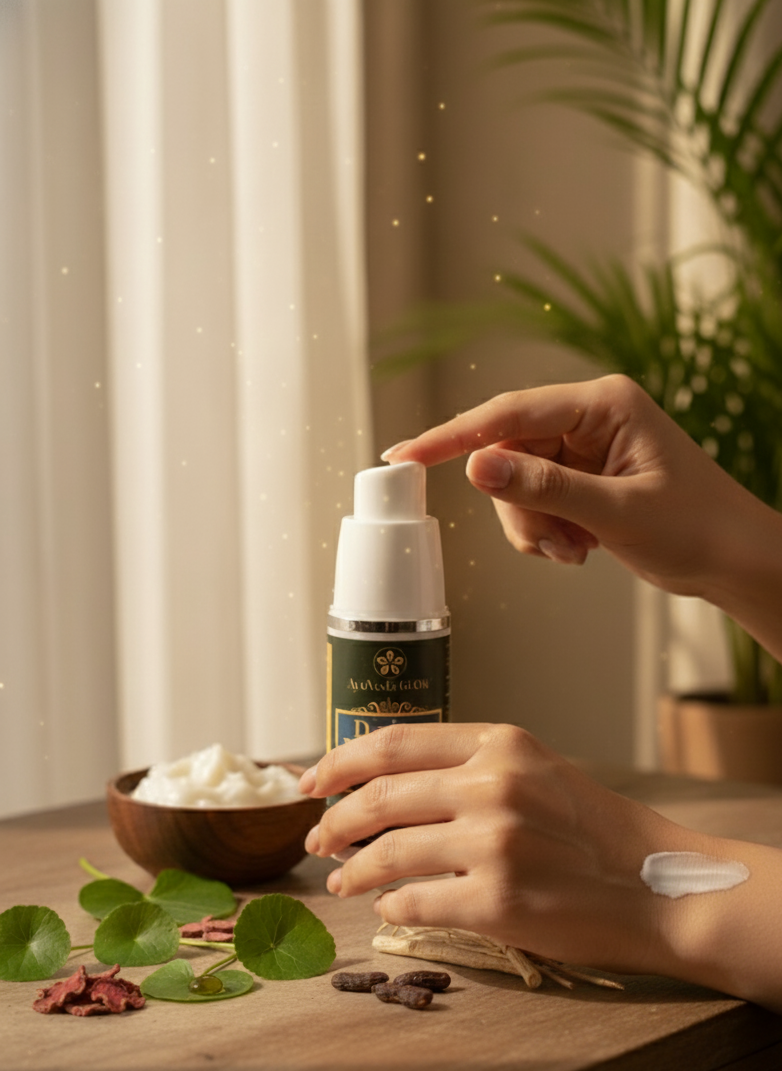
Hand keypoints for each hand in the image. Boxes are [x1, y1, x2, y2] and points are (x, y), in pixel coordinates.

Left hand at [300, 722, 695, 975]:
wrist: (655, 884)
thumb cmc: (591, 827)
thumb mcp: (532, 769)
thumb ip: (464, 767)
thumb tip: (382, 789)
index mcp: (498, 742)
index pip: (393, 742)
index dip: (340, 761)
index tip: (312, 780)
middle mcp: (493, 784)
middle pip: (380, 797)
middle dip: (334, 820)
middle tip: (316, 836)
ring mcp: (495, 843)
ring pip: (388, 854)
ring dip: (353, 870)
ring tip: (341, 879)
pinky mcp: (498, 902)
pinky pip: (416, 903)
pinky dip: (391, 906)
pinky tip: (389, 907)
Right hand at [381, 374, 759, 599]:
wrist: (734, 561)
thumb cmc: (698, 528)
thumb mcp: (615, 511)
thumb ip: (542, 488)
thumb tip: (475, 466)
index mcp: (604, 404)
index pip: (509, 413)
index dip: (453, 437)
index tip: (406, 456)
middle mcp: (589, 417)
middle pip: (508, 453)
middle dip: (518, 505)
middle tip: (550, 541)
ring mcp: (583, 448)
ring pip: (515, 483)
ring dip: (533, 525)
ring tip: (574, 548)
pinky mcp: (581, 476)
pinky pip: (532, 500)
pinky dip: (544, 530)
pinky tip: (580, 546)